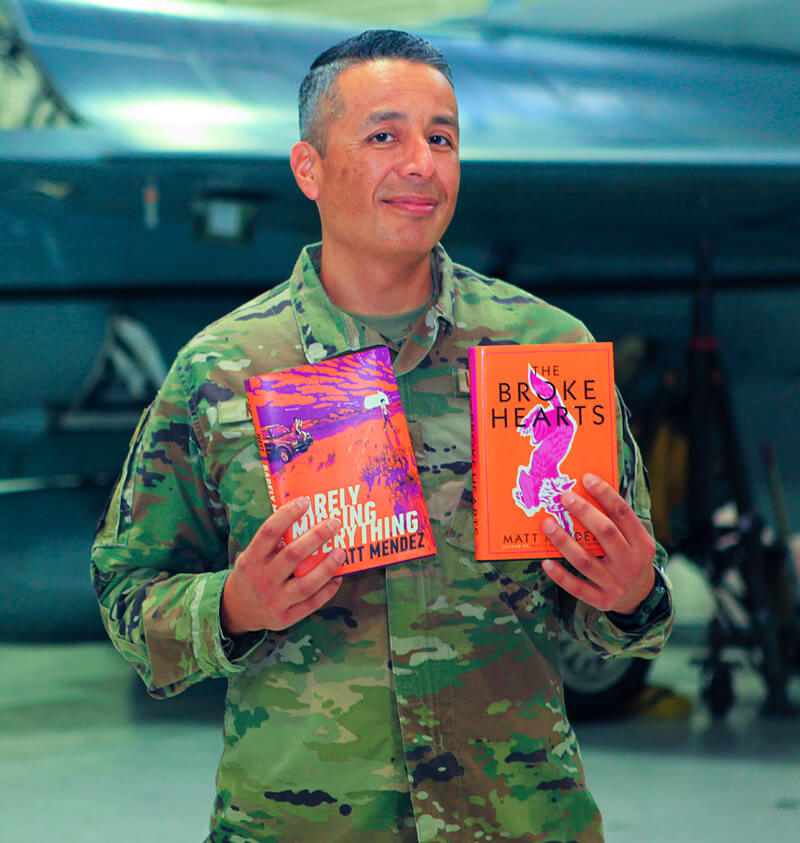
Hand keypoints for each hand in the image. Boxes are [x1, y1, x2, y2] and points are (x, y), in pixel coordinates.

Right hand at [220, 497, 343, 635]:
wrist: (237, 610)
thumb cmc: (252, 574)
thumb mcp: (252, 556)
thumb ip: (272, 542)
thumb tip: (304, 518)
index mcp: (251, 560)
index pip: (269, 532)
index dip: (287, 515)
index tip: (305, 502)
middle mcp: (262, 580)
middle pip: (293, 555)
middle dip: (316, 537)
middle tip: (334, 523)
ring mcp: (274, 601)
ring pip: (307, 583)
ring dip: (328, 566)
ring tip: (342, 551)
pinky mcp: (285, 618)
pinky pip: (312, 603)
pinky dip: (328, 590)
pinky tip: (338, 576)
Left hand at [541, 473, 655, 615]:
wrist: (640, 597)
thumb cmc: (630, 558)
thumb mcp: (635, 540)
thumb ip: (617, 521)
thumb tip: (588, 489)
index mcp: (642, 544)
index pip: (623, 513)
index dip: (605, 494)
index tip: (586, 478)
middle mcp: (630, 563)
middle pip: (605, 533)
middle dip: (584, 512)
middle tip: (564, 496)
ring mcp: (615, 583)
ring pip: (585, 560)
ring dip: (564, 541)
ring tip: (547, 523)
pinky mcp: (602, 600)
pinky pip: (577, 587)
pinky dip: (560, 575)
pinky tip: (546, 561)